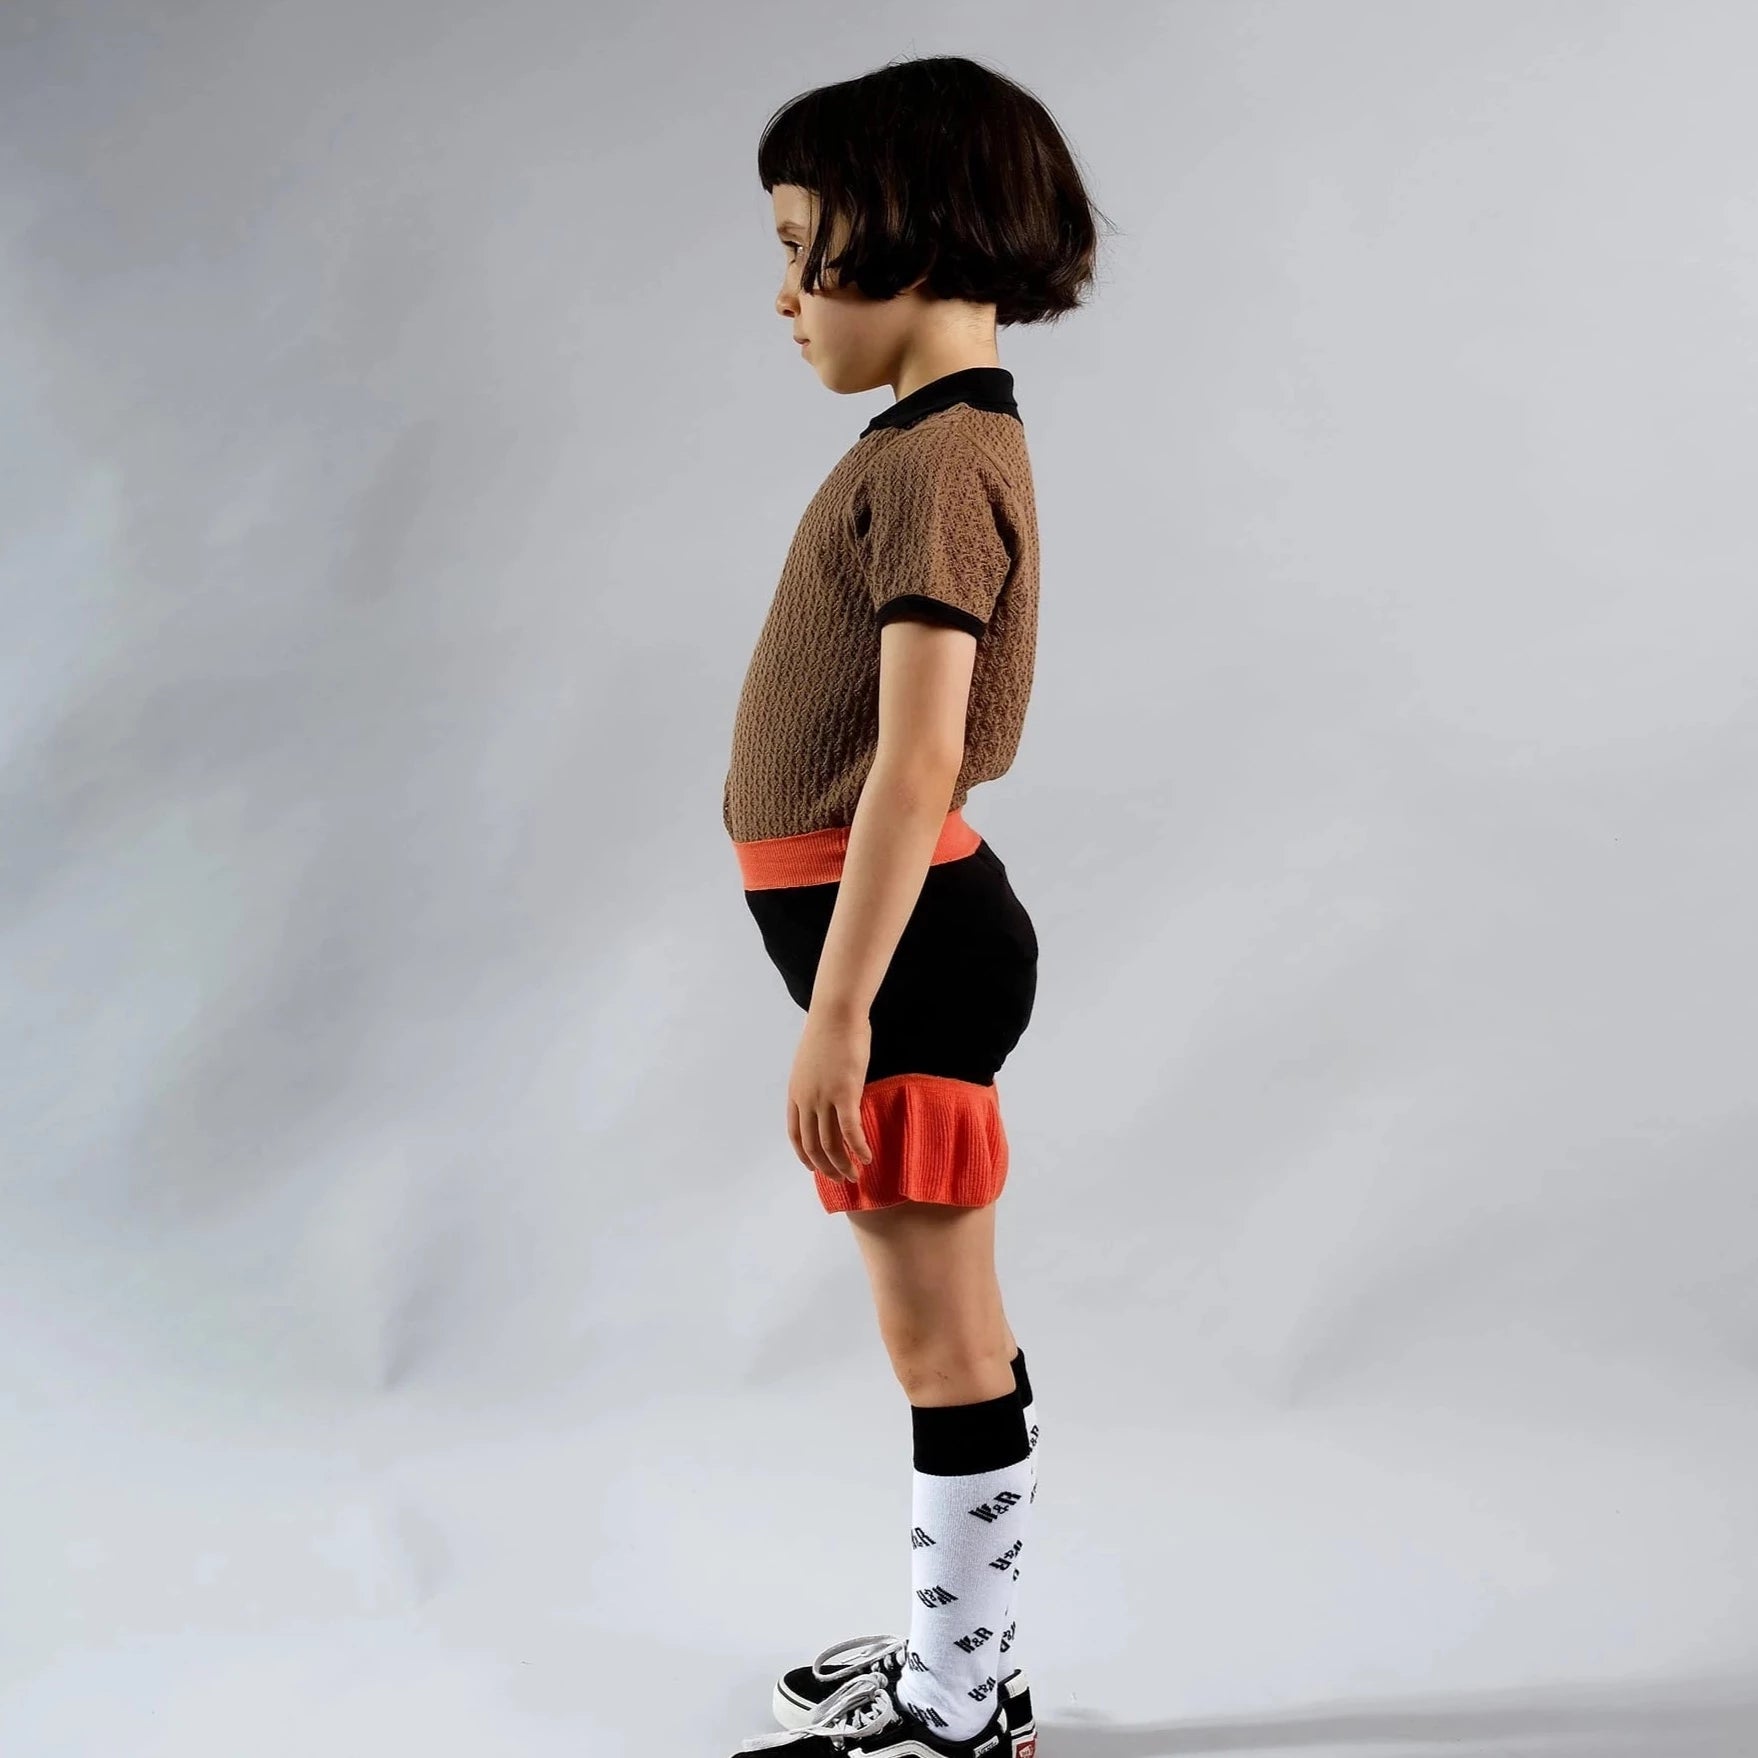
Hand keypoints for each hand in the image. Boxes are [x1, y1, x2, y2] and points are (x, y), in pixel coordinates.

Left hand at [787, 1008, 874, 1183]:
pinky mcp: (845, 1093)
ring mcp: (824, 1098)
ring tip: (856, 1175)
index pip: (795, 1135)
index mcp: (795, 1093)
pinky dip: (859, 1147)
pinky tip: (868, 1157)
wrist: (836, 1014)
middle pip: (812, 1145)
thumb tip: (824, 1096)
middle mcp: (806, 1100)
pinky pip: (850, 1130)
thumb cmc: (828, 1032)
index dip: (805, 1156)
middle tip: (841, 1179)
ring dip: (843, 1164)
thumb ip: (813, 1084)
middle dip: (826, 1167)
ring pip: (831, 1143)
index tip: (815, 1169)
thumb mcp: (810, 1063)